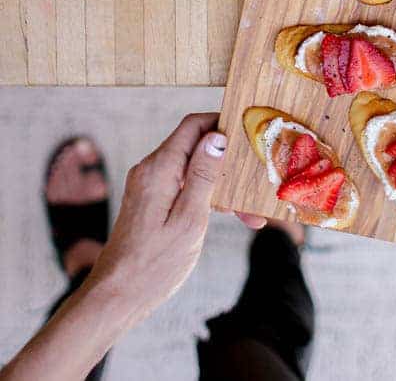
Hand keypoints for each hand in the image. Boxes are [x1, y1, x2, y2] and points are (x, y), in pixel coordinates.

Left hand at [84, 113, 262, 326]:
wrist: (117, 296)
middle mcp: (151, 169)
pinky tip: (227, 215)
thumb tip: (217, 137)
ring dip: (221, 184)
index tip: (249, 135)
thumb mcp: (189, 220)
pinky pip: (184, 185)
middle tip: (255, 184)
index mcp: (159, 169)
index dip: (222, 123)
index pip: (193, 125)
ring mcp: (150, 184)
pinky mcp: (152, 199)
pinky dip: (206, 195)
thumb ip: (203, 176)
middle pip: (196, 147)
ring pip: (193, 168)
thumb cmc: (154, 265)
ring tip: (248, 214)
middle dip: (228, 162)